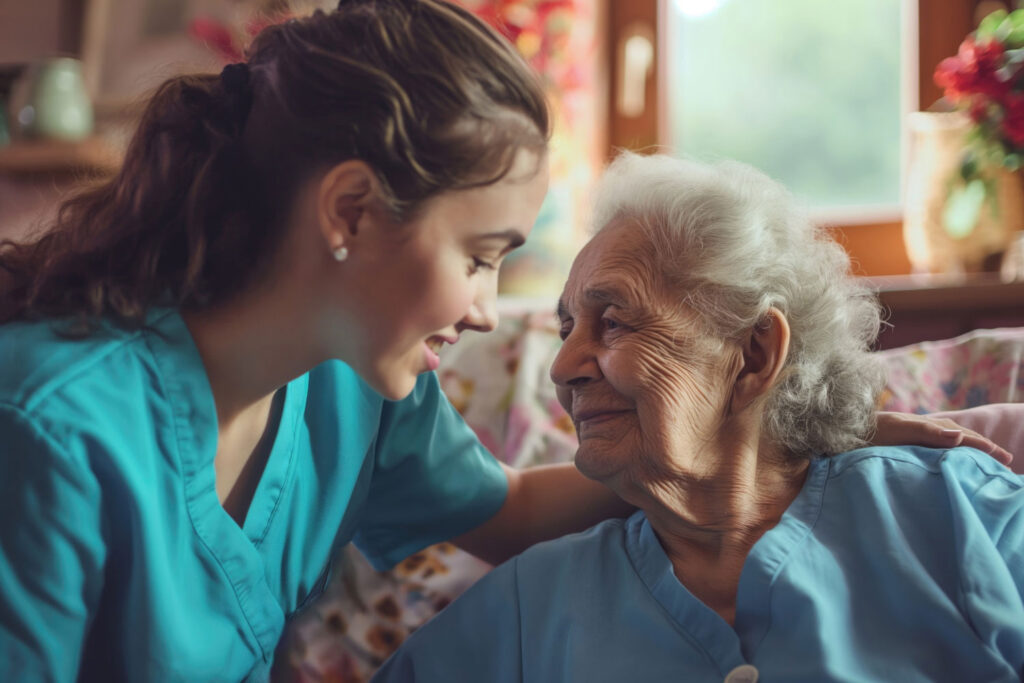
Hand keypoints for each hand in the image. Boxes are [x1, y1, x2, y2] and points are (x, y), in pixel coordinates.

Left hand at [872, 411, 1012, 465]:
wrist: (848, 429)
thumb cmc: (873, 431)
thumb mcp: (900, 430)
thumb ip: (929, 433)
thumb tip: (960, 436)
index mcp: (931, 427)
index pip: (965, 437)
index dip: (985, 448)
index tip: (1006, 460)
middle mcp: (928, 430)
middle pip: (963, 438)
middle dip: (984, 448)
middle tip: (1005, 461)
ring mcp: (918, 436)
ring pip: (953, 442)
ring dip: (971, 450)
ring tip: (985, 460)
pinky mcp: (908, 443)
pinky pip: (939, 447)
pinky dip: (953, 452)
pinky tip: (953, 460)